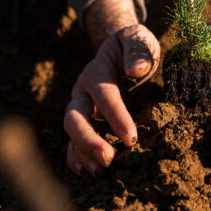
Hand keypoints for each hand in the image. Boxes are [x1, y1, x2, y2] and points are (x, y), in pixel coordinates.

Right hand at [64, 0, 159, 176]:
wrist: (121, 49)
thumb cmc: (134, 46)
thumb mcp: (138, 38)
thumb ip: (138, 49)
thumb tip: (136, 69)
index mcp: (97, 70)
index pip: (104, 95)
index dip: (116, 117)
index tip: (131, 138)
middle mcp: (83, 90)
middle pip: (76, 116)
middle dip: (88, 140)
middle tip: (108, 159)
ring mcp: (81, 106)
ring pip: (72, 131)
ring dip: (84, 153)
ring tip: (101, 172)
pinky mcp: (84, 119)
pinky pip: (72, 140)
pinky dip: (76, 157)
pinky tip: (87, 172)